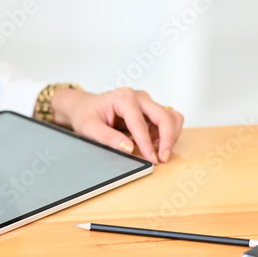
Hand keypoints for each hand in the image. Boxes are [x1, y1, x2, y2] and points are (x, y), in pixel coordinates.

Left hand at [51, 87, 183, 162]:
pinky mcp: (151, 111)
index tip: (151, 159)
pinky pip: (168, 121)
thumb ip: (107, 137)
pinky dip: (168, 134)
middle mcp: (139, 97)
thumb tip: (127, 148)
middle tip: (162, 159)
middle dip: (167, 139)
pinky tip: (155, 144)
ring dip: (170, 136)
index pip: (140, 122)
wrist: (85, 106)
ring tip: (158, 152)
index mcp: (123, 97)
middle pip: (164, 116)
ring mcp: (147, 103)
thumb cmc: (87, 114)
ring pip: (171, 117)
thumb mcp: (89, 128)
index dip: (146, 143)